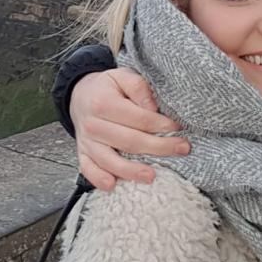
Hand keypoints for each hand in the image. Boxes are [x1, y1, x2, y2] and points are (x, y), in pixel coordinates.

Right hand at [71, 68, 188, 189]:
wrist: (79, 95)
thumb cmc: (107, 87)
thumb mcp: (122, 76)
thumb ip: (138, 87)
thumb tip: (153, 108)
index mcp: (103, 103)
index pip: (138, 119)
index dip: (161, 124)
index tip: (178, 127)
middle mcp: (93, 124)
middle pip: (129, 141)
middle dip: (158, 148)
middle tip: (182, 149)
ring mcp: (86, 141)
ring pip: (110, 160)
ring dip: (131, 171)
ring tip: (152, 176)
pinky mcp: (82, 153)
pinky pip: (88, 169)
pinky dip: (98, 179)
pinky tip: (112, 185)